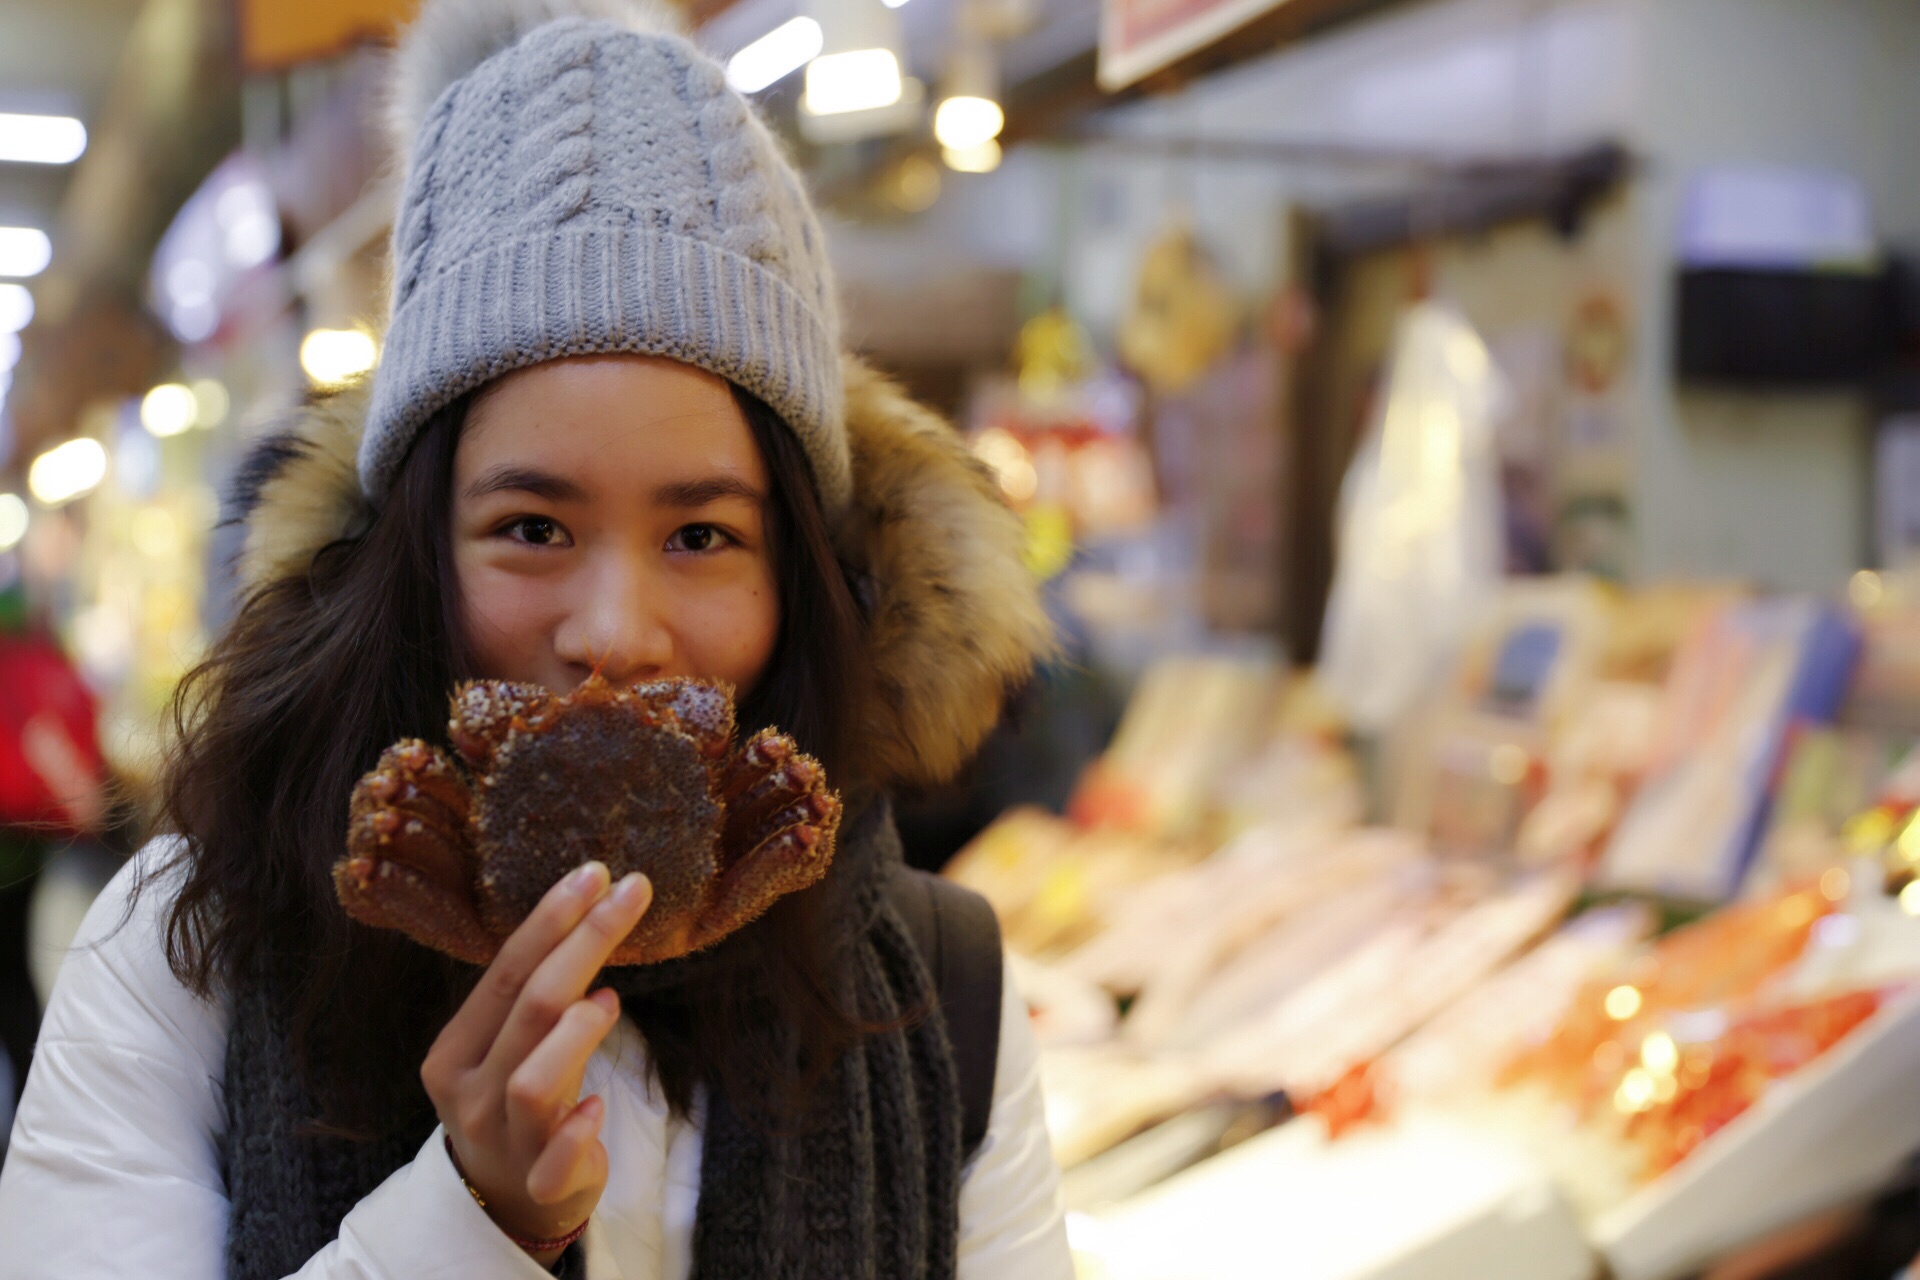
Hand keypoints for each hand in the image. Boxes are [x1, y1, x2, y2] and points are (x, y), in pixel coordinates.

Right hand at [421, 861, 651, 1262]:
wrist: (501, 1201)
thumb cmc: (514, 1104)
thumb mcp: (510, 1049)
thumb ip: (537, 1000)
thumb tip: (592, 919)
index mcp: (454, 1052)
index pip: (502, 975)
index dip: (549, 921)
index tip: (595, 873)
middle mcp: (469, 1095)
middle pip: (526, 1010)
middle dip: (582, 944)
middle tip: (630, 894)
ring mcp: (501, 1142)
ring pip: (531, 1083)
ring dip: (575, 1035)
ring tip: (611, 1002)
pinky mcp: (539, 1184)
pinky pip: (552, 1160)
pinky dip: (576, 1130)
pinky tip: (597, 1106)